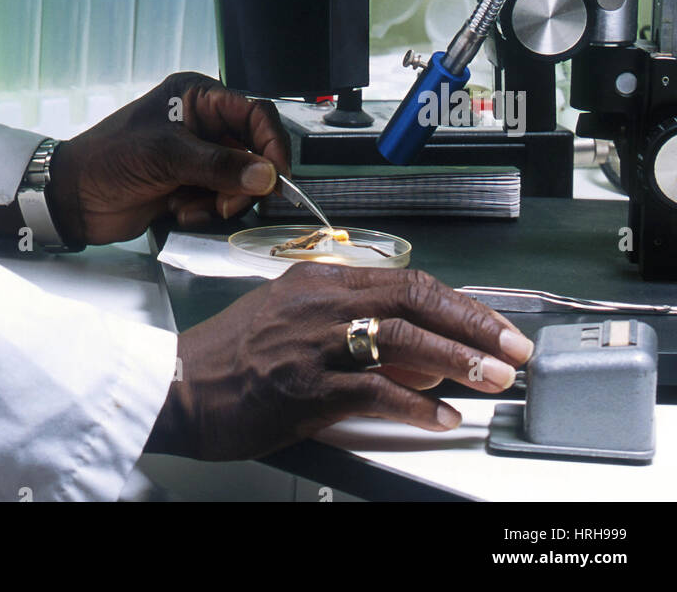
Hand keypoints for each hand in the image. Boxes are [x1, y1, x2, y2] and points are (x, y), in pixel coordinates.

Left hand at [47, 72, 289, 246]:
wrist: (72, 199)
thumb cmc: (108, 161)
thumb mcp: (165, 157)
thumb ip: (219, 166)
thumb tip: (266, 175)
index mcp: (196, 96)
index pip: (253, 112)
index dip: (271, 143)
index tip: (276, 176)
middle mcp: (202, 122)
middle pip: (252, 150)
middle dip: (244, 181)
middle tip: (228, 203)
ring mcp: (197, 155)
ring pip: (240, 179)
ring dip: (222, 199)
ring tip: (189, 206)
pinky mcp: (190, 184)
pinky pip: (221, 198)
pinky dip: (207, 210)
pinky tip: (178, 210)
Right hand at [146, 266, 534, 459]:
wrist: (181, 385)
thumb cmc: (233, 354)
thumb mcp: (292, 317)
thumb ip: (352, 322)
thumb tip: (418, 348)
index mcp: (321, 279)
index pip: (408, 279)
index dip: (459, 302)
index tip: (492, 324)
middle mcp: (322, 302)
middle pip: (414, 299)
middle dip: (474, 324)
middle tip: (512, 348)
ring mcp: (314, 344)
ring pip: (402, 339)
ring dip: (457, 360)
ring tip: (492, 379)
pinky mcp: (306, 388)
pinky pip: (375, 391)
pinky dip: (416, 405)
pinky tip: (441, 415)